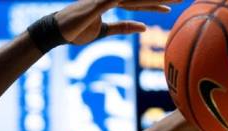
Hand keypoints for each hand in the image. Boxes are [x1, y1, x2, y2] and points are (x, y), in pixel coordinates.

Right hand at [55, 0, 181, 44]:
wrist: (55, 31)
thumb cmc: (76, 30)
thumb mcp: (103, 31)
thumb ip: (122, 27)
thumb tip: (143, 28)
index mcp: (113, 1)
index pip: (139, 1)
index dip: (156, 3)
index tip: (172, 4)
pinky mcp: (98, 4)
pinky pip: (121, 1)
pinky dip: (136, 3)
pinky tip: (145, 4)